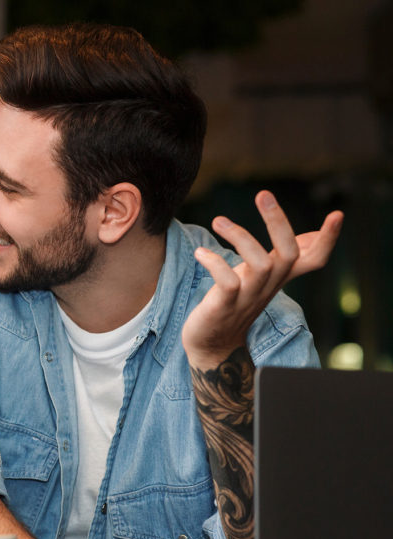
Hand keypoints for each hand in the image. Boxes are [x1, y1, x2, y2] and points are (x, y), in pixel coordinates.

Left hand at [181, 190, 342, 366]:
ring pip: (260, 264)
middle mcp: (268, 286)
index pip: (314, 259)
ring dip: (240, 237)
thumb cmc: (234, 303)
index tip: (338, 214)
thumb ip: (281, 258)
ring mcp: (248, 296)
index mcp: (279, 277)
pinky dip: (215, 263)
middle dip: (278, 222)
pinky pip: (228, 282)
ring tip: (218, 221)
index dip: (328, 240)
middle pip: (288, 254)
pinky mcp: (225, 306)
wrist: (211, 344)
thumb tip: (309, 235)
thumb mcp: (261, 277)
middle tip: (264, 194)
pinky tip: (200, 253)